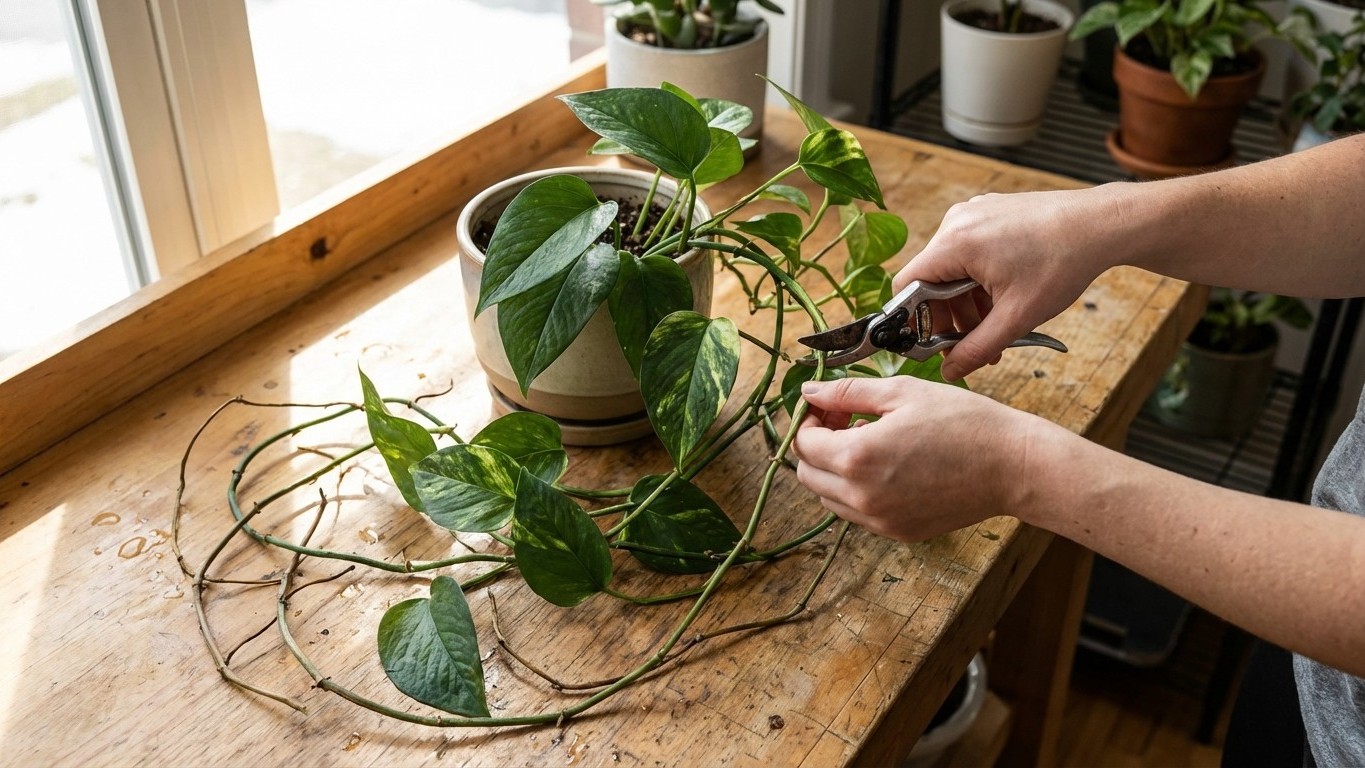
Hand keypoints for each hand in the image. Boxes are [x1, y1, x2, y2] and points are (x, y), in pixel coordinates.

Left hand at [793, 376, 1048, 540]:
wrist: (1013, 466)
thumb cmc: (963, 422)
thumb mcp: (902, 392)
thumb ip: (847, 393)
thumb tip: (809, 392)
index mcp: (857, 458)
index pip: (803, 443)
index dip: (809, 419)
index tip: (828, 406)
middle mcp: (862, 497)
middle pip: (808, 475)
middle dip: (816, 445)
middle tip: (845, 420)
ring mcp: (880, 521)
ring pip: (829, 498)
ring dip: (834, 470)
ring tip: (870, 442)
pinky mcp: (898, 532)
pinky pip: (858, 514)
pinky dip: (858, 491)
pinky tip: (888, 466)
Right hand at [896, 188, 1117, 379]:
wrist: (1101, 225)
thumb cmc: (1063, 262)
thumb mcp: (1017, 317)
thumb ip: (976, 348)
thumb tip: (950, 371)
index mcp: (954, 243)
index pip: (907, 285)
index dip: (912, 320)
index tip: (930, 343)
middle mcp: (957, 222)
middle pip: (931, 280)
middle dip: (949, 318)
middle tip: (971, 346)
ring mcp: (973, 214)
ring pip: (952, 269)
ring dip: (966, 303)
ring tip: (995, 328)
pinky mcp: (989, 212)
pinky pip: (969, 254)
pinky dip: (979, 281)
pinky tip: (1003, 300)